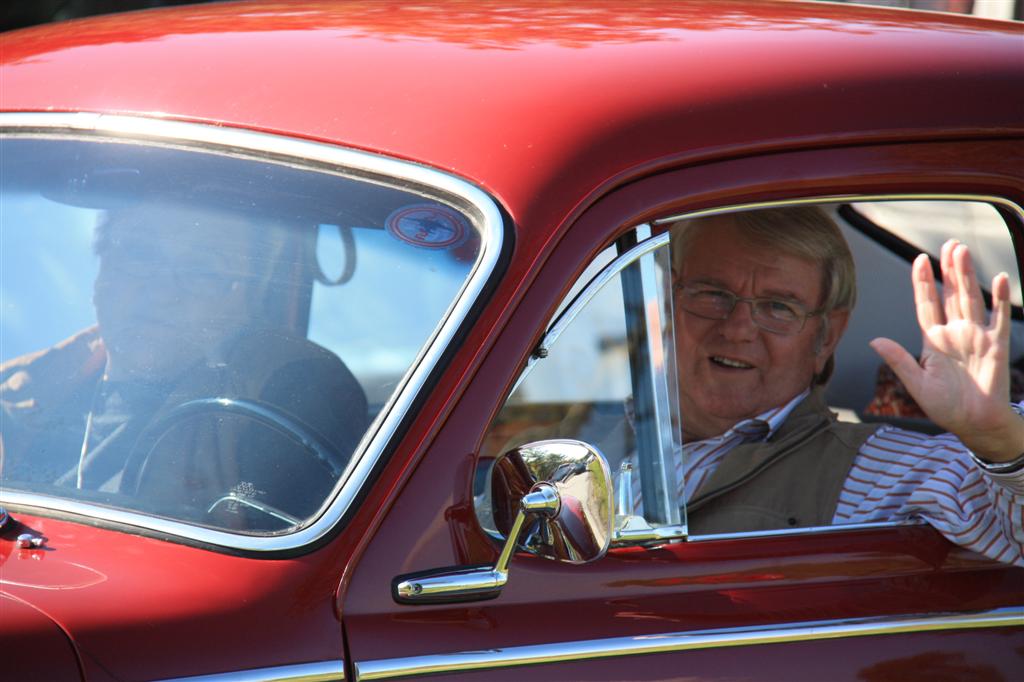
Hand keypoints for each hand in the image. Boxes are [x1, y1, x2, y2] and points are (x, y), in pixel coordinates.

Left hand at [869, 240, 1023, 461]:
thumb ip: (898, 359)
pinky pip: (999, 317)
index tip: (919, 260)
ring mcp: (976, 336)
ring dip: (967, 275)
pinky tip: (997, 278)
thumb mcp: (916, 384)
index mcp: (933, 340)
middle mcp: (955, 333)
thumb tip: (874, 340)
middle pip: (950, 295)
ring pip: (970, 298)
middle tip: (948, 243)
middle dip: (948, 270)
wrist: (975, 424)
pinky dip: (999, 298)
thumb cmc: (946, 407)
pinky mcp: (996, 344)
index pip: (926, 305)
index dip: (923, 283)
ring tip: (962, 251)